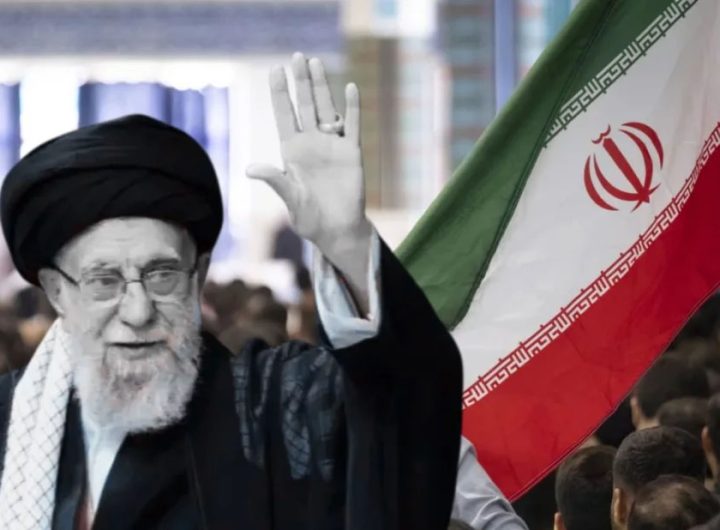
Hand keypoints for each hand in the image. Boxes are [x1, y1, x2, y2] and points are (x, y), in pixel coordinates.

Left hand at [247, 52, 372, 313]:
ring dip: (322, 86)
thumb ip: (275, 180)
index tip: (275, 69)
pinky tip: (350, 88)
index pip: (284, 115)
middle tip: (297, 56)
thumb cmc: (310, 219)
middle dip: (301, 81)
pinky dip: (352, 107)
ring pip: (327, 109)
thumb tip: (250, 169)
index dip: (280, 92)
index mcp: (292, 151)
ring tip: (316, 63)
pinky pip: (353, 126)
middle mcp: (311, 143)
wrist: (337, 230)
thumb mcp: (290, 199)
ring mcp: (332, 146)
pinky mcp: (352, 153)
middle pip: (305, 105)